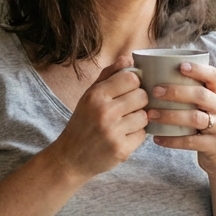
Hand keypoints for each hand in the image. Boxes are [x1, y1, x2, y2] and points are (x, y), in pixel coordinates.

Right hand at [49, 57, 147, 179]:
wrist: (70, 158)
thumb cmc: (82, 123)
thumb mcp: (89, 96)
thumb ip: (108, 75)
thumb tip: (128, 57)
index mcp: (96, 95)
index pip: (131, 78)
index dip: (134, 84)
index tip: (128, 91)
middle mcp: (104, 112)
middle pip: (142, 96)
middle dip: (138, 102)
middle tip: (127, 109)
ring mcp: (113, 132)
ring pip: (145, 116)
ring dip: (138, 119)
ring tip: (124, 123)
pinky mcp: (121, 150)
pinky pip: (143, 135)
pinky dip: (136, 135)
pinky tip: (123, 136)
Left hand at [146, 62, 215, 173]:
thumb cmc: (207, 124)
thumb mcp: (206, 106)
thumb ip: (191, 92)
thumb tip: (154, 75)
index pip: (213, 76)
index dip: (198, 69)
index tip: (180, 66)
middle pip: (201, 95)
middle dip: (176, 92)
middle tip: (154, 91)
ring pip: (195, 118)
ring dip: (170, 115)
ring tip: (151, 114)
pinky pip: (192, 142)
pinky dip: (172, 140)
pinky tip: (157, 138)